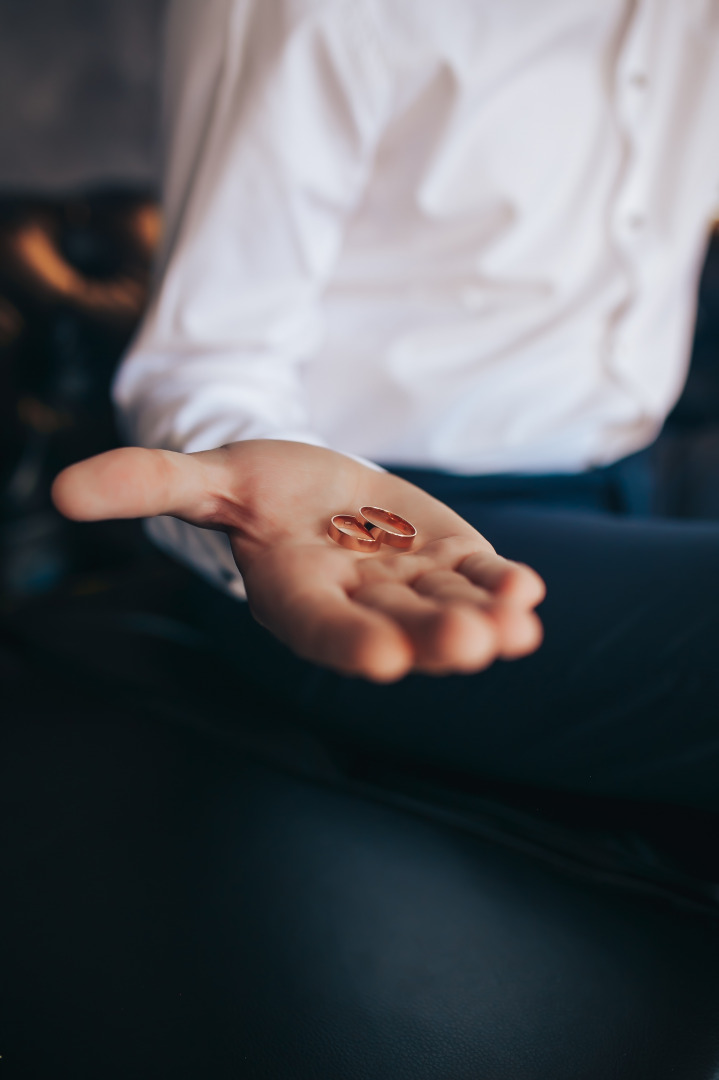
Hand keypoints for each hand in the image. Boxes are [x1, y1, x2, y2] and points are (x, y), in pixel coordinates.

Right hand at [52, 440, 544, 681]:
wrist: (317, 489)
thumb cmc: (255, 489)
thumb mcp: (207, 477)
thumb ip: (149, 484)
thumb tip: (61, 493)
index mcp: (296, 593)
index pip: (319, 627)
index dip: (348, 641)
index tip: (383, 659)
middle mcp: (357, 601)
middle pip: (396, 627)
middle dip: (433, 639)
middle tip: (470, 646)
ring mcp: (410, 586)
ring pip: (448, 610)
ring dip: (484, 621)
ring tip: (516, 624)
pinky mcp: (450, 563)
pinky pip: (480, 581)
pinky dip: (505, 588)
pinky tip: (530, 592)